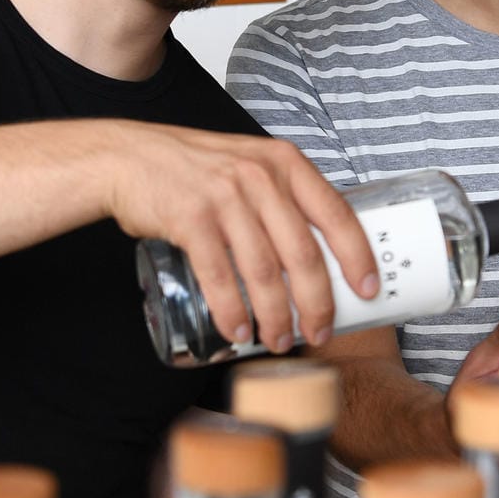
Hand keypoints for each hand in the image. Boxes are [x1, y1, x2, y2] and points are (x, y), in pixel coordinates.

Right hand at [105, 126, 377, 353]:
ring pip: (264, 273)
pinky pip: (220, 276)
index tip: (368, 290)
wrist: (130, 157)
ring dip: (275, 317)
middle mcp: (261, 178)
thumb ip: (283, 199)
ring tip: (279, 340)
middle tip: (320, 332)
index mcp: (285, 164)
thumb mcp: (251, 166)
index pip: (336, 214)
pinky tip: (239, 330)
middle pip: (302, 255)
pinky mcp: (191, 219)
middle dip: (317, 304)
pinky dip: (232, 311)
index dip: (357, 257)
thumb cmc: (197, 169)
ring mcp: (225, 197)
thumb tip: (318, 253)